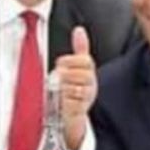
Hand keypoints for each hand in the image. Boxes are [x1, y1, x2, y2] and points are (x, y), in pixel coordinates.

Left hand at [54, 26, 97, 149]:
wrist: (70, 119)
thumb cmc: (72, 92)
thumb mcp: (76, 69)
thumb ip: (80, 49)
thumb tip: (79, 30)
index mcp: (89, 71)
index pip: (84, 60)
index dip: (69, 62)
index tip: (62, 68)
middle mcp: (90, 84)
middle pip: (76, 71)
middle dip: (63, 75)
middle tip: (58, 81)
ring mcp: (86, 97)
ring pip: (71, 85)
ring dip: (61, 88)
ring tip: (59, 92)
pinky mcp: (78, 110)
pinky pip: (69, 99)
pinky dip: (62, 100)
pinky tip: (61, 102)